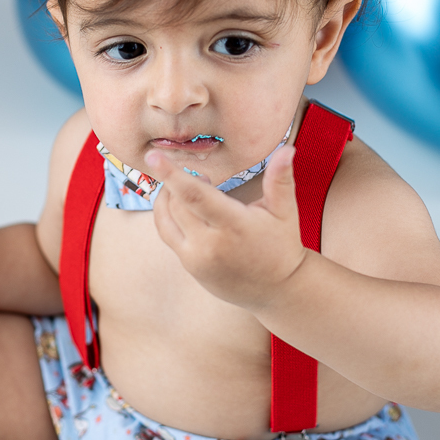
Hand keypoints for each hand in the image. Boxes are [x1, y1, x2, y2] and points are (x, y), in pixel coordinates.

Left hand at [144, 146, 307, 311]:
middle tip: (201, 175)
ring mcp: (196, 258)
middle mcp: (210, 244)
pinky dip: (166, 214)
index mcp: (234, 226)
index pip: (196, 197)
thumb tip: (286, 150)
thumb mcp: (284, 211)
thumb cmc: (281, 245)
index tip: (153, 157)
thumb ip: (280, 179)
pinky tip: (179, 203)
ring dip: (167, 196)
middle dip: (178, 181)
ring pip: (166, 219)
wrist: (277, 290)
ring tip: (185, 186)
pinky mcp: (189, 266)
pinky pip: (167, 233)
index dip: (172, 175)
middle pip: (177, 204)